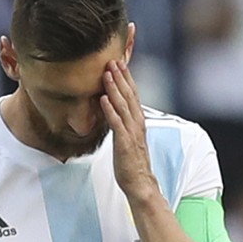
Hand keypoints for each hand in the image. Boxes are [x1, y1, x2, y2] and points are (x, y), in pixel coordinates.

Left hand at [100, 60, 158, 203]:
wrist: (139, 182)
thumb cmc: (131, 160)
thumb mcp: (127, 136)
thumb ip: (122, 121)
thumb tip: (112, 109)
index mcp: (138, 120)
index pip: (133, 94)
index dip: (126, 77)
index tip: (119, 61)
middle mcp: (137, 123)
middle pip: (129, 95)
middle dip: (120, 77)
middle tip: (112, 59)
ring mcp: (131, 132)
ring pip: (123, 105)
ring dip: (114, 88)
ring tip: (106, 72)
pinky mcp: (124, 143)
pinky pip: (116, 123)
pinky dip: (110, 110)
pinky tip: (103, 98)